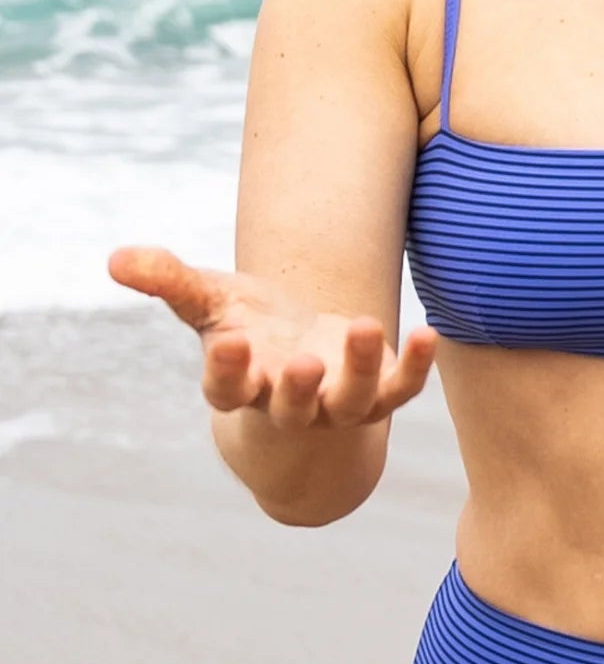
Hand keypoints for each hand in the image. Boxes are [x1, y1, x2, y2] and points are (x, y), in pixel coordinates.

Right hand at [106, 246, 438, 428]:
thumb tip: (115, 257)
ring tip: (369, 326)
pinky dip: (415, 367)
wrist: (303, 359)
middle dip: (296, 388)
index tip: (229, 340)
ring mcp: (337, 404)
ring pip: (352, 400)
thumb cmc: (250, 328)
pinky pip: (401, 390)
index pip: (228, 389)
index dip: (228, 370)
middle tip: (302, 365)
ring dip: (362, 369)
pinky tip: (427, 333)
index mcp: (242, 384)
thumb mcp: (211, 302)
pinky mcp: (378, 394)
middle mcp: (289, 403)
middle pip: (291, 406)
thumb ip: (169, 281)